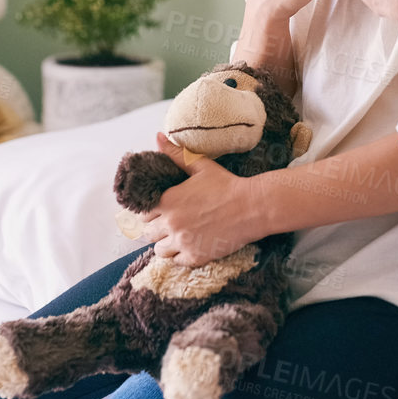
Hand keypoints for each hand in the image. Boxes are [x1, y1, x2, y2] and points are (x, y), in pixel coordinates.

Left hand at [140, 134, 265, 266]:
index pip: (144, 214)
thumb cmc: (226, 185)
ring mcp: (183, 242)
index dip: (152, 212)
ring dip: (167, 244)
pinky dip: (181, 255)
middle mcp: (171, 223)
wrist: (252, 207)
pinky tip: (192, 245)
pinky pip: (177, 261)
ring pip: (160, 250)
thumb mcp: (200, 166)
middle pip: (149, 233)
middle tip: (173, 223)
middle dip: (159, 229)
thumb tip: (158, 137)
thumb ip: (175, 155)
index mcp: (168, 201)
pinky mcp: (195, 257)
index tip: (163, 211)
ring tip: (180, 236)